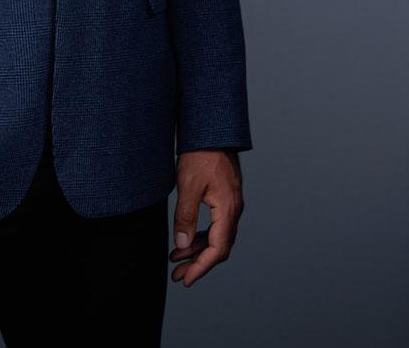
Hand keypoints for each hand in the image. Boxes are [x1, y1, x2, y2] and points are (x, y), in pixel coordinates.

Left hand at [169, 149, 244, 286]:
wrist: (212, 129)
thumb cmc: (200, 153)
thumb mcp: (188, 185)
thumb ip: (185, 216)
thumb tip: (182, 244)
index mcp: (228, 209)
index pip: (218, 249)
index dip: (201, 267)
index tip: (186, 280)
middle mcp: (234, 209)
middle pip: (219, 247)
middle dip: (197, 263)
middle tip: (177, 275)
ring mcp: (231, 203)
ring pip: (217, 236)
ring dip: (198, 250)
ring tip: (176, 258)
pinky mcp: (225, 197)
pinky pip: (215, 225)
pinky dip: (201, 235)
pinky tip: (186, 239)